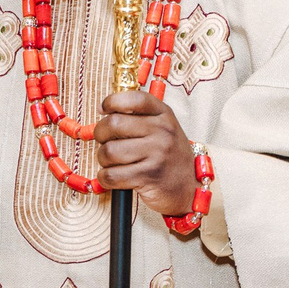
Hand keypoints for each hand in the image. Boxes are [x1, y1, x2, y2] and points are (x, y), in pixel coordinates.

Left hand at [92, 89, 197, 215]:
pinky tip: (114, 177)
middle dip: (100, 134)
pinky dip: (105, 177)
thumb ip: (139, 116)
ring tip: (113, 162)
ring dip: (103, 159)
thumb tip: (104, 110)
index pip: (133, 99)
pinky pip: (111, 175)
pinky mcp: (148, 177)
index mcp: (165, 115)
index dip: (112, 101)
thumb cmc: (168, 157)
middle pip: (113, 124)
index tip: (103, 110)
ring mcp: (157, 154)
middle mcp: (163, 132)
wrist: (188, 189)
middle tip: (105, 141)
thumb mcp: (162, 129)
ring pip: (109, 151)